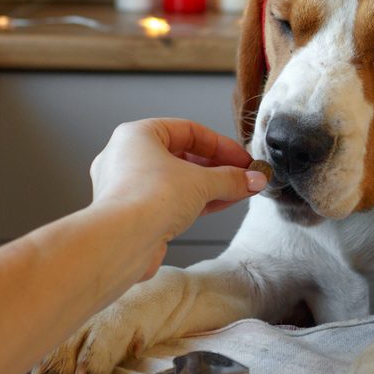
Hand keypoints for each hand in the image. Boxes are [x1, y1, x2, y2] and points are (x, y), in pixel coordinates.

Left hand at [89, 119, 266, 279]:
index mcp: (137, 135)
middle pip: (183, 156)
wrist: (122, 242)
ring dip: (209, 186)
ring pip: (176, 180)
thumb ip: (231, 178)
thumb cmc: (146, 199)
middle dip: (218, 168)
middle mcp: (127, 158)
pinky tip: (219, 205)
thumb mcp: (202, 182)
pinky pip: (169, 201)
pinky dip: (194, 202)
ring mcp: (127, 187)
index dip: (221, 145)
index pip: (188, 131)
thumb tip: (252, 179)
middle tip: (243, 176)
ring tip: (237, 192)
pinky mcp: (132, 214)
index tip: (242, 159)